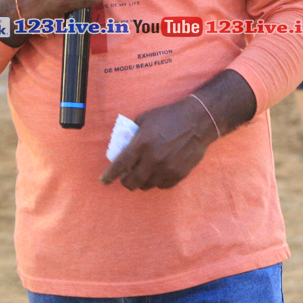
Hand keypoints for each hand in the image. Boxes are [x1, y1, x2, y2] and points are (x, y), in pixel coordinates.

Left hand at [100, 96, 216, 189]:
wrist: (198, 121)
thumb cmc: (170, 116)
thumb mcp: (145, 119)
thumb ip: (134, 134)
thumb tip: (124, 147)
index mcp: (142, 144)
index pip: (120, 166)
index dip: (109, 176)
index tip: (103, 181)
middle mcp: (153, 159)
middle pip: (132, 182)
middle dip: (126, 182)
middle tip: (126, 178)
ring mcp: (167, 169)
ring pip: (147, 186)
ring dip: (142, 181)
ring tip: (143, 173)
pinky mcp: (179, 174)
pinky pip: (162, 186)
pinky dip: (157, 181)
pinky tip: (157, 173)